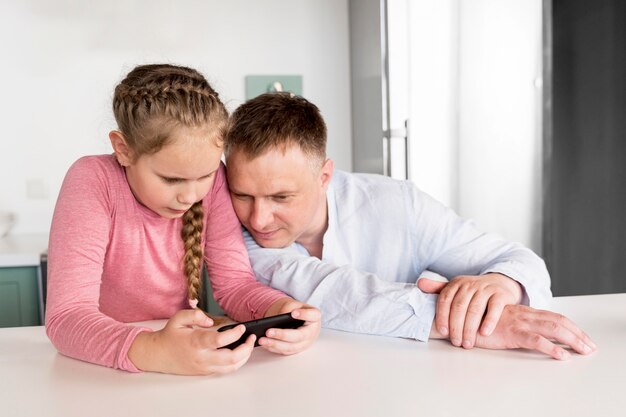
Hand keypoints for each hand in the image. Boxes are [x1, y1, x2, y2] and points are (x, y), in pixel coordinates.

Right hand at [128, 309, 254, 374]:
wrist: (159, 355)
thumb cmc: (170, 335)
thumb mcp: (178, 318)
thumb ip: (195, 315)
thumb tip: (210, 321)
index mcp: (195, 342)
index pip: (219, 340)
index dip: (234, 334)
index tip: (241, 327)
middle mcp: (201, 357)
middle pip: (230, 358)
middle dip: (246, 348)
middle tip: (251, 338)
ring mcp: (204, 367)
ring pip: (231, 367)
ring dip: (244, 357)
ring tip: (249, 345)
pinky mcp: (205, 372)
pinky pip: (225, 370)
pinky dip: (236, 363)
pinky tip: (241, 353)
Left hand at [259, 297, 320, 354]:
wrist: (299, 320)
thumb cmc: (297, 311)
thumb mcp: (294, 305)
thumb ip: (288, 308)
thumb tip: (277, 318)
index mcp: (315, 317)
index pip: (313, 315)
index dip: (304, 315)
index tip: (294, 313)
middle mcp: (312, 332)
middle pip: (299, 336)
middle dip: (282, 335)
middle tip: (268, 331)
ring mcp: (305, 343)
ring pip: (291, 347)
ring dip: (275, 344)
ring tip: (262, 340)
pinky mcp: (296, 349)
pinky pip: (285, 351)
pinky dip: (274, 348)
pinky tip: (264, 344)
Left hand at [418, 273, 522, 348]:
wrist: (500, 283)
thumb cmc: (473, 291)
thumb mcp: (456, 288)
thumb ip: (437, 288)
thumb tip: (419, 284)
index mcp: (456, 284)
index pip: (445, 300)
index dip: (442, 316)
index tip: (443, 332)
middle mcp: (470, 284)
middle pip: (459, 306)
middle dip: (456, 327)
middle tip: (456, 343)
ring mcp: (486, 288)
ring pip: (475, 309)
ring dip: (470, 328)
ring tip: (467, 343)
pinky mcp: (500, 294)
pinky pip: (494, 308)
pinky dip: (489, 321)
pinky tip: (484, 333)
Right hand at [472, 304, 596, 359]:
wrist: (460, 318)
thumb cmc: (478, 322)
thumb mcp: (502, 321)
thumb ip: (517, 323)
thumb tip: (532, 333)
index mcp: (524, 312)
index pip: (554, 317)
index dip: (572, 327)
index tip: (584, 337)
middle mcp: (524, 315)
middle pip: (559, 321)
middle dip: (578, 334)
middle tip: (591, 347)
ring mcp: (519, 322)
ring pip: (553, 329)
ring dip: (572, 340)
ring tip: (584, 351)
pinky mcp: (511, 333)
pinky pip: (536, 340)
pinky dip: (552, 348)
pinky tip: (561, 356)